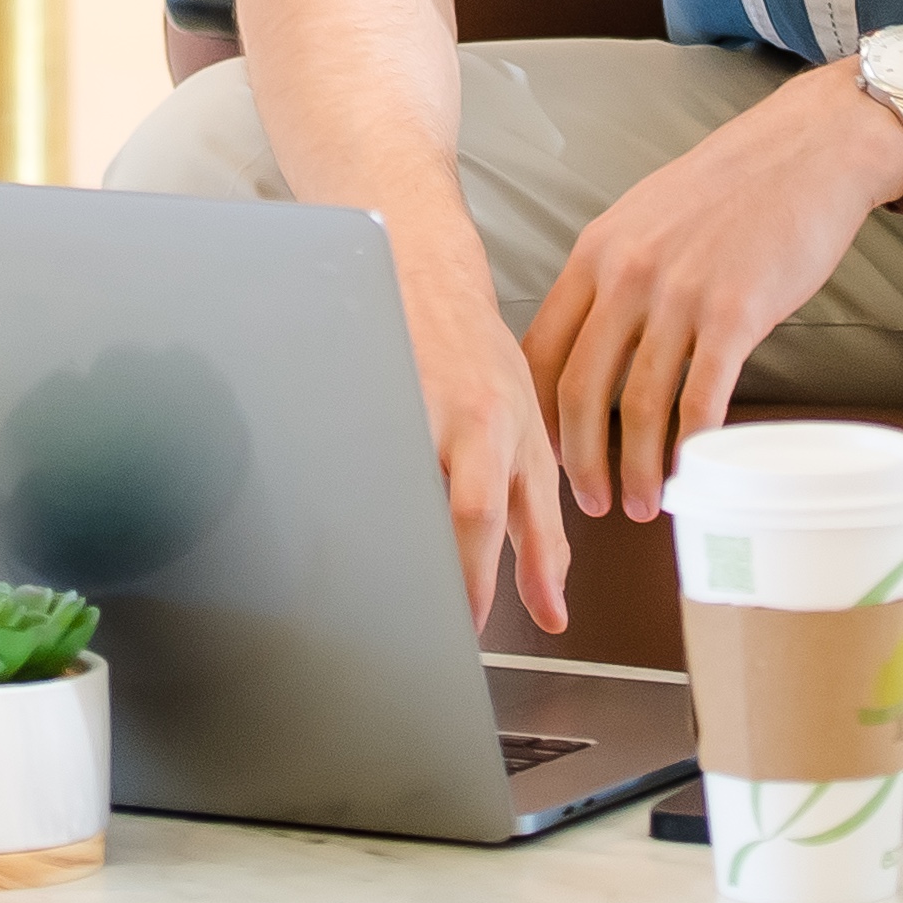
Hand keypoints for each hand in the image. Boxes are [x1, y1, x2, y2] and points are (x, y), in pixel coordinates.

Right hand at [395, 243, 571, 636]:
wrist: (428, 276)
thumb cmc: (477, 360)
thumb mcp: (526, 430)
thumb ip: (537, 513)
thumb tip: (552, 597)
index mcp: (517, 433)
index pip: (525, 519)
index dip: (531, 579)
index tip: (526, 625)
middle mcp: (478, 420)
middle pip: (474, 509)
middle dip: (466, 577)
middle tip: (453, 626)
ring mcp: (425, 407)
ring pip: (417, 494)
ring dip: (410, 548)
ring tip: (395, 593)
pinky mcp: (377, 396)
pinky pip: (370, 464)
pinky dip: (361, 505)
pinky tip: (349, 532)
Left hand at [523, 66, 902, 524]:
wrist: (808, 149)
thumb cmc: (734, 184)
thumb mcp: (647, 215)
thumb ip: (614, 272)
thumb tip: (596, 339)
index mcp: (596, 251)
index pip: (542, 350)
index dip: (538, 415)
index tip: (547, 454)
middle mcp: (627, 274)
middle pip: (579, 391)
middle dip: (579, 462)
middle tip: (591, 502)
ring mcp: (680, 294)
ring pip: (638, 407)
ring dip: (638, 470)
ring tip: (644, 504)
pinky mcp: (735, 313)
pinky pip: (701, 400)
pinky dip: (692, 448)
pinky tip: (695, 472)